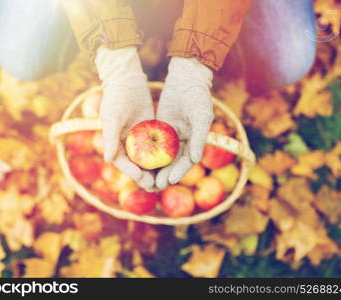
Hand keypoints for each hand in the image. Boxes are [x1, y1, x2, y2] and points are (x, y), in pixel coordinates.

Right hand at [95, 46, 154, 189]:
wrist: (127, 80)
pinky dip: (162, 156)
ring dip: (156, 170)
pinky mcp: (149, 133)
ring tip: (167, 179)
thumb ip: (110, 138)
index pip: (123, 163)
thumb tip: (107, 160)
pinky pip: (156, 147)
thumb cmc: (116, 98)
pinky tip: (173, 162)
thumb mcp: (113, 117)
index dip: (133, 173)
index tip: (144, 180)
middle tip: (159, 185)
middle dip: (146, 177)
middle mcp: (125, 145)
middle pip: (136, 166)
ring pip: (147, 160)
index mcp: (114, 144)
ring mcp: (138, 140)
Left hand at [156, 57, 213, 189]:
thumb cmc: (198, 97)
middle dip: (165, 174)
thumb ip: (200, 138)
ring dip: (155, 167)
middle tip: (155, 185)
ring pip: (162, 155)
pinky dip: (147, 152)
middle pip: (174, 162)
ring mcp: (171, 135)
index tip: (170, 180)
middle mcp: (183, 141)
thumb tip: (196, 159)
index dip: (179, 172)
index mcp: (195, 141)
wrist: (186, 78)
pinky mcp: (160, 128)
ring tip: (146, 178)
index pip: (187, 161)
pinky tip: (138, 160)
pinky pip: (153, 142)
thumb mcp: (201, 116)